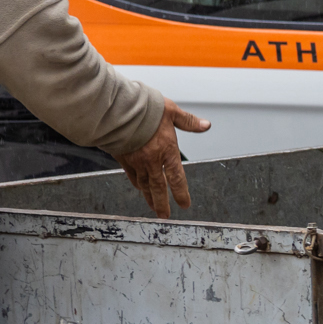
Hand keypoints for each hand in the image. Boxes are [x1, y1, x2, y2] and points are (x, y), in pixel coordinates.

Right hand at [116, 99, 209, 217]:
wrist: (117, 109)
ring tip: (153, 207)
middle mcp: (151, 160)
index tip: (184, 205)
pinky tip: (139, 188)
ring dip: (149, 197)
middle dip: (162, 203)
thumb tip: (205, 125)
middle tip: (165, 215)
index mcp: (166, 150)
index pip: (177, 177)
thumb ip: (188, 121)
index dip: (181, 193)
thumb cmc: (144, 108)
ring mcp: (136, 160)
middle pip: (158, 187)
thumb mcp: (171, 111)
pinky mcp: (122, 158)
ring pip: (144, 184)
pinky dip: (137, 184)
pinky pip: (131, 175)